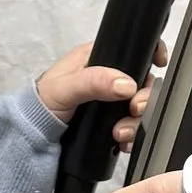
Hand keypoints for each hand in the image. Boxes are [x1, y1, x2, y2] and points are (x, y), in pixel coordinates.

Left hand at [35, 39, 165, 149]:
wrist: (32, 135)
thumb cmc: (41, 102)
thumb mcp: (65, 87)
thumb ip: (94, 81)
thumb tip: (127, 84)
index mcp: (97, 59)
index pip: (131, 50)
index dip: (149, 54)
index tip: (159, 63)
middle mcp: (107, 78)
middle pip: (142, 83)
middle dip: (144, 98)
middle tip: (134, 109)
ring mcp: (110, 102)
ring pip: (139, 107)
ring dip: (137, 121)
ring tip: (121, 134)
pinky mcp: (110, 122)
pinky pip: (132, 126)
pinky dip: (132, 135)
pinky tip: (123, 142)